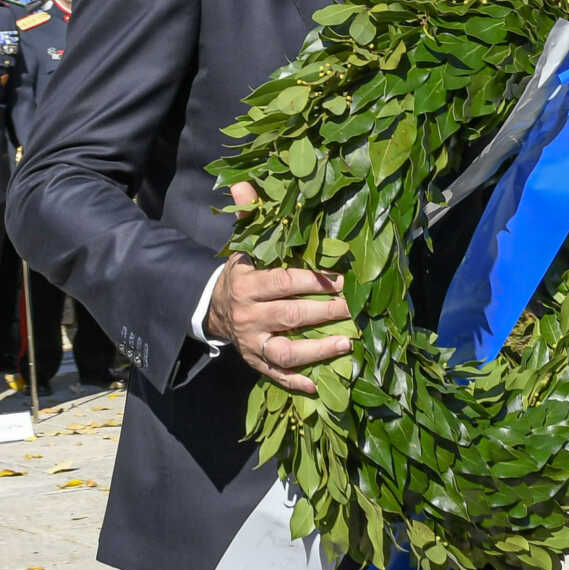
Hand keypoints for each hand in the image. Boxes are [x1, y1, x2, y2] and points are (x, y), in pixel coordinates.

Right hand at [209, 180, 350, 392]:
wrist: (213, 308)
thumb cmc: (242, 272)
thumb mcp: (243, 243)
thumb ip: (249, 214)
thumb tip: (244, 183)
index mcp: (247, 282)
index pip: (284, 281)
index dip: (315, 281)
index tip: (342, 279)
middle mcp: (248, 315)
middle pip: (290, 316)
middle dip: (325, 312)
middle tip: (354, 308)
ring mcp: (251, 343)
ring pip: (285, 351)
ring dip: (317, 350)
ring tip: (348, 343)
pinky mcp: (255, 363)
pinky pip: (276, 376)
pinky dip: (297, 382)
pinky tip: (320, 385)